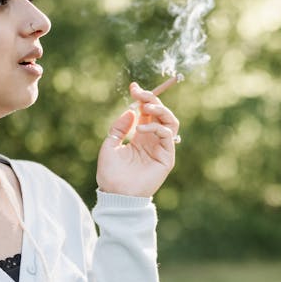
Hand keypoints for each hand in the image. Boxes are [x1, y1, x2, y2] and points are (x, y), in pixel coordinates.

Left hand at [96, 82, 179, 196]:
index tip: (133, 87)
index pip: (147, 112)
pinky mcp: (167, 157)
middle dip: (151, 99)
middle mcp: (153, 140)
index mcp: (141, 136)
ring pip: (170, 121)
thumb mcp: (109, 145)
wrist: (116, 194)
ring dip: (159, 110)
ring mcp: (161, 148)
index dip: (143, 98)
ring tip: (145, 106)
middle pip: (160, 113)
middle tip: (139, 93)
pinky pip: (167, 135)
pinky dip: (156, 127)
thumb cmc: (111, 173)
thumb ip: (119, 128)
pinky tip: (141, 129)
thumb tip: (131, 111)